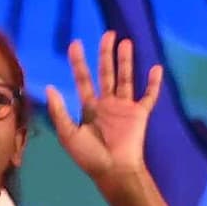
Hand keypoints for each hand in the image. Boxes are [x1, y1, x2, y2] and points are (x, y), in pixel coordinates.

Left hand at [43, 35, 166, 186]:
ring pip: (126, 78)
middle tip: (108, 34)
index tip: (75, 44)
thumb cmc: (89, 156)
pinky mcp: (140, 114)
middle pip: (106, 73)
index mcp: (89, 107)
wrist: (113, 171)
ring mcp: (125, 108)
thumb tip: (50, 87)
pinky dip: (153, 83)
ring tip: (126, 42)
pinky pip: (148, 96)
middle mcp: (107, 103)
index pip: (83, 79)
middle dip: (106, 54)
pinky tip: (156, 68)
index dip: (78, 62)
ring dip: (126, 61)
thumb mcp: (68, 134)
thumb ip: (59, 111)